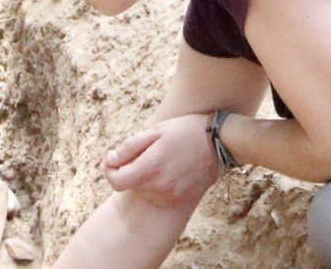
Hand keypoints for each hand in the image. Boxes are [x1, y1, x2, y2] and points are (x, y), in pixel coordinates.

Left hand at [102, 113, 223, 205]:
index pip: (116, 182)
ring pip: (145, 192)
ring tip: (159, 160)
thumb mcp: (155, 131)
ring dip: (144, 178)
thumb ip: (129, 147)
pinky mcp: (182, 199)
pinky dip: (158, 186)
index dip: (110, 170)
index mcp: (151, 167)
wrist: (220, 142)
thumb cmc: (185, 131)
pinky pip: (160, 197)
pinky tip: (169, 170)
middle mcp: (160, 186)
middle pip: (130, 186)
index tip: (113, 158)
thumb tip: (111, 160)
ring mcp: (172, 195)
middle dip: (129, 170)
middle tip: (142, 153)